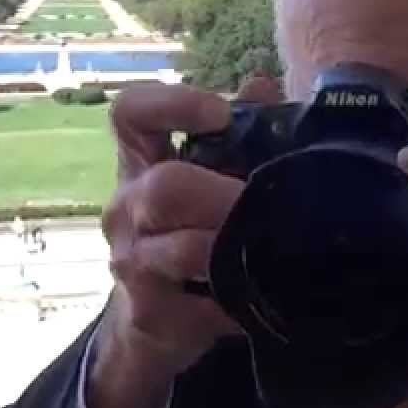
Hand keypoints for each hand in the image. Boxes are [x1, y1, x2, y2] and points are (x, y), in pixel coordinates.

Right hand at [89, 77, 280, 407]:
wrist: (151, 323)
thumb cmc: (188, 233)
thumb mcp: (209, 180)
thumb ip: (239, 134)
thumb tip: (261, 84)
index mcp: (140, 164)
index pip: (130, 115)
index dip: (172, 104)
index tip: (221, 113)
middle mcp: (126, 207)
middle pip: (165, 187)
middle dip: (227, 195)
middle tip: (274, 203)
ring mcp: (132, 262)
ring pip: (186, 249)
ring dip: (240, 248)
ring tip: (281, 249)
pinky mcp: (150, 313)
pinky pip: (205, 306)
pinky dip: (243, 302)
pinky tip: (266, 297)